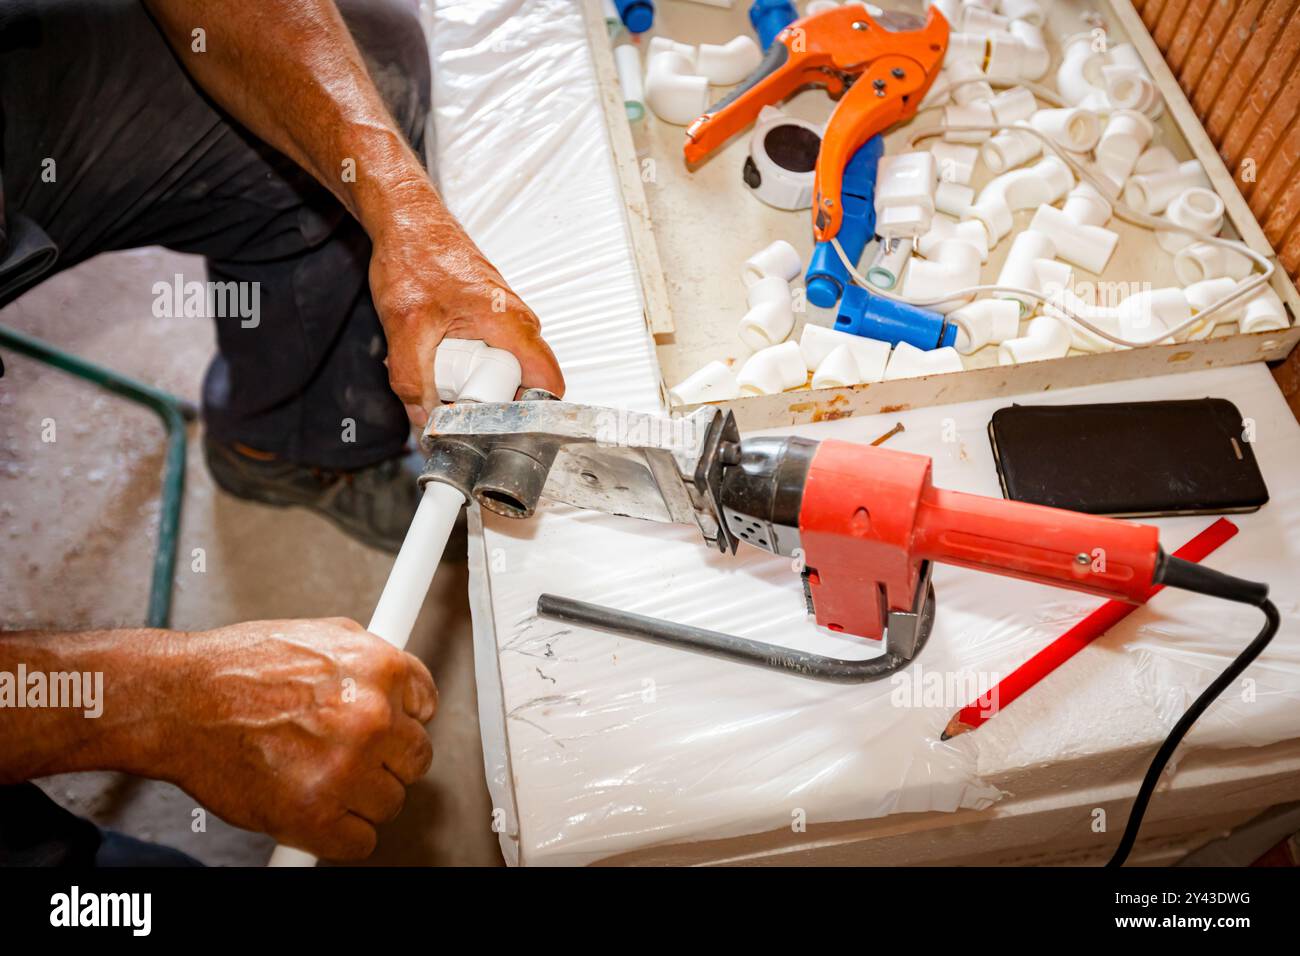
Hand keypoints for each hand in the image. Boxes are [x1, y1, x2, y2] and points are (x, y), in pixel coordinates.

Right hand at [157, 618, 436, 859]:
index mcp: (379, 669)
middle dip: (384, 759)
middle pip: (415, 758)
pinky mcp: (315, 815)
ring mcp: (346, 769)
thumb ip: (368, 658)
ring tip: (319, 776)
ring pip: (389, 802)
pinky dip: (338, 834)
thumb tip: (399, 682)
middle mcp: (371, 718)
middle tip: (347, 755)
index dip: (401, 718)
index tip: (385, 728)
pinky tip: (314, 809)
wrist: (180, 702)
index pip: (427, 706)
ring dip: (360, 797)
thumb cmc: (236, 667)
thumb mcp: (320, 634)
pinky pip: (360, 842)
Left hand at [367, 194, 564, 422]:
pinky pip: (483, 359)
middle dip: (482, 403)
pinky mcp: (488, 322)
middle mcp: (517, 324)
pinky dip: (457, 366)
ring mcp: (504, 323)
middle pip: (518, 387)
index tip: (490, 430)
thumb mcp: (404, 328)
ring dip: (465, 385)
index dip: (525, 416)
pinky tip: (429, 356)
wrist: (404, 219)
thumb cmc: (413, 255)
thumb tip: (424, 421)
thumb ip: (412, 381)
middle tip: (445, 406)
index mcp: (512, 325)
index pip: (548, 386)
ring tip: (431, 375)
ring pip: (496, 374)